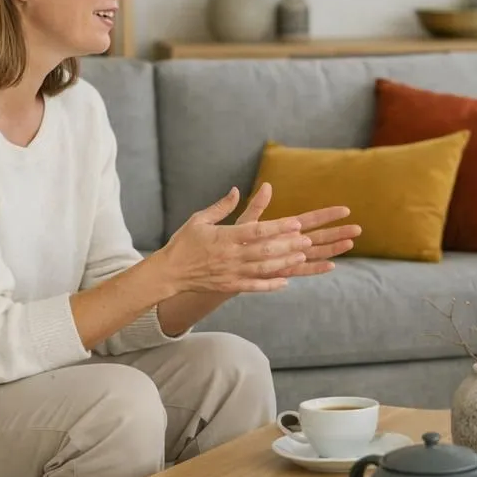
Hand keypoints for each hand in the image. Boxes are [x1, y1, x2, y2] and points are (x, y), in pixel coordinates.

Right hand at [158, 183, 360, 295]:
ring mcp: (231, 272)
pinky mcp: (230, 285)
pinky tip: (285, 281)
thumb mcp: (199, 219)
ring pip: (263, 268)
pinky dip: (270, 285)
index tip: (296, 223)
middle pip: (265, 250)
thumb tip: (237, 190)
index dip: (278, 227)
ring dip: (284, 262)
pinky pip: (254, 286)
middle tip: (308, 240)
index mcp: (225, 237)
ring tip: (301, 256)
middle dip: (288, 245)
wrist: (169, 272)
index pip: (256, 231)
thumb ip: (221, 207)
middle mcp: (231, 255)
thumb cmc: (184, 243)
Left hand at [230, 182, 361, 279]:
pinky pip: (302, 271)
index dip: (328, 215)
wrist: (223, 264)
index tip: (345, 209)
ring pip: (315, 253)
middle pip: (319, 236)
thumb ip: (257, 207)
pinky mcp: (282, 272)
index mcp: (284, 228)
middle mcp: (290, 243)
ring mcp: (288, 258)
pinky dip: (316, 269)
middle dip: (338, 232)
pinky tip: (331, 266)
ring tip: (350, 243)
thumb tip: (267, 185)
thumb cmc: (233, 242)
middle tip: (358, 229)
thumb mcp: (245, 223)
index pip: (310, 219)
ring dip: (333, 249)